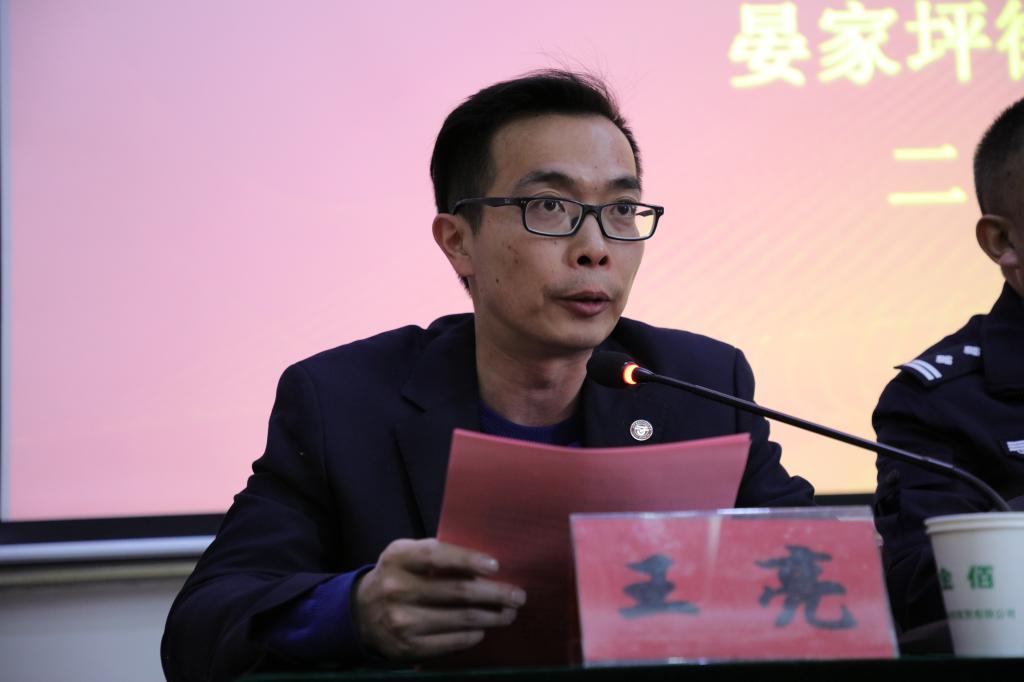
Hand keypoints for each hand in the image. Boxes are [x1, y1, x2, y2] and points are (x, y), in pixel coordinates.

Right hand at [353, 538, 525, 660]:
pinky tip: (483, 629)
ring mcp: (402, 621)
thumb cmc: (397, 577)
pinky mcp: (408, 647)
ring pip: (461, 619)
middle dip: (495, 594)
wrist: (361, 614)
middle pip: (457, 591)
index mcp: (398, 558)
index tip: (496, 565)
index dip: (468, 560)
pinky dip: (473, 635)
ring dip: (492, 616)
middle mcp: (397, 589)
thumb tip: (486, 564)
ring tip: (508, 613)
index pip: (437, 555)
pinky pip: (452, 641)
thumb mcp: (407, 556)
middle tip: (518, 595)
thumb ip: (438, 554)